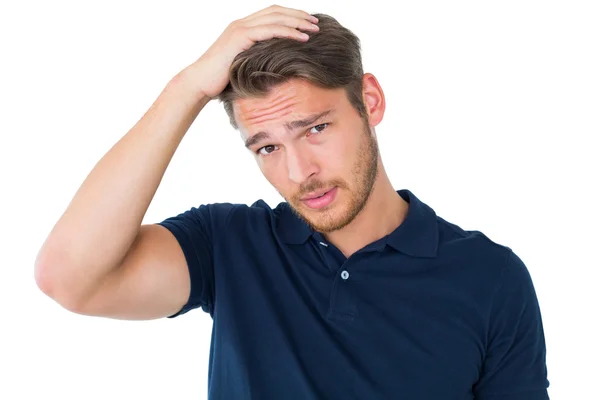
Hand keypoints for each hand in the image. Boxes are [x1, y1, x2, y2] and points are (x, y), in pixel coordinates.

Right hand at [181, 5, 318, 98]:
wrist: (201, 83)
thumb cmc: (221, 80)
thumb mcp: (244, 65)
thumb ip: (257, 59)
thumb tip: (277, 67)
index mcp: (243, 27)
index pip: (272, 14)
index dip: (292, 16)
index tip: (308, 23)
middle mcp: (242, 23)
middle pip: (276, 11)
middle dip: (299, 15)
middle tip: (316, 23)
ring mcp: (240, 28)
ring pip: (275, 18)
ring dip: (298, 22)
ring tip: (314, 30)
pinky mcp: (240, 37)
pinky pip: (270, 30)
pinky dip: (288, 32)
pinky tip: (302, 38)